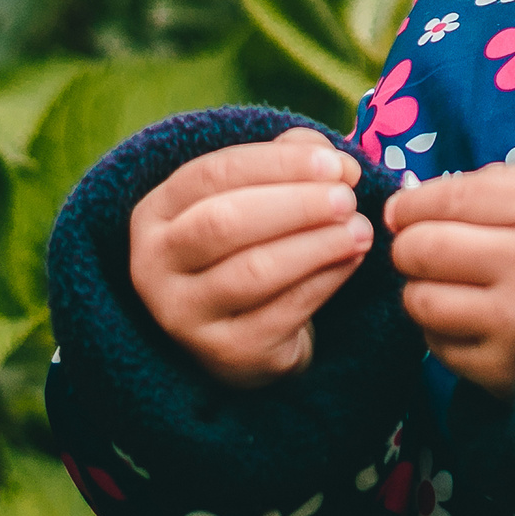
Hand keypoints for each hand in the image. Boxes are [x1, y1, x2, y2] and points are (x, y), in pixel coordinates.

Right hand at [129, 127, 372, 388]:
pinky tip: (352, 259)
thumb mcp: (255, 197)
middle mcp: (154, 266)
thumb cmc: (248, 247)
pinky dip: (325, 279)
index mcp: (155, 213)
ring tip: (359, 229)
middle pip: (225, 221)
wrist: (243, 336)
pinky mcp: (227, 353)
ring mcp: (185, 316)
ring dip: (317, 244)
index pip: (212, 173)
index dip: (278, 164)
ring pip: (254, 270)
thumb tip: (338, 163)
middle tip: (347, 198)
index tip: (334, 163)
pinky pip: (283, 311)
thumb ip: (289, 163)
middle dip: (296, 204)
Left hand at [385, 162, 514, 399]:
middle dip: (408, 248)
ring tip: (444, 288)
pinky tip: (469, 323)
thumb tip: (410, 201)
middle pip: (422, 248)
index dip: (411, 205)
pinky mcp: (505, 369)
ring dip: (421, 292)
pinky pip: (438, 346)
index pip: (448, 198)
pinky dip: (441, 332)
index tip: (400, 212)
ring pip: (421, 300)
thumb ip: (491, 188)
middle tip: (418, 252)